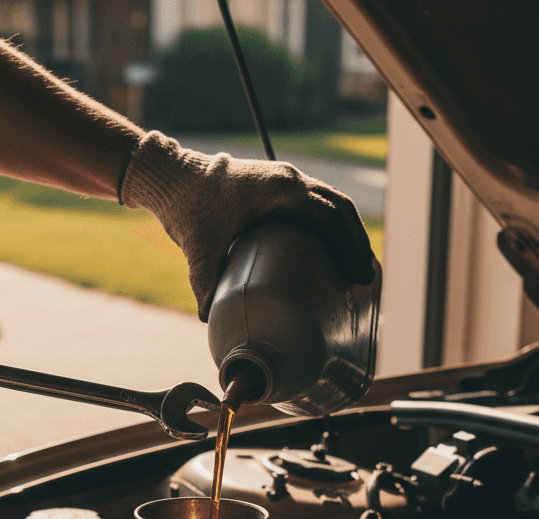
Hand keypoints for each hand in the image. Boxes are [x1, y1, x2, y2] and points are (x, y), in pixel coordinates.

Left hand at [120, 132, 375, 320]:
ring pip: (333, 203)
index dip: (349, 246)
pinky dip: (332, 223)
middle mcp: (290, 179)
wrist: (175, 178)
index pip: (330, 216)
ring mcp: (287, 178)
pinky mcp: (280, 183)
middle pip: (340, 209)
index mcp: (280, 190)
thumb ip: (204, 286)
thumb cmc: (189, 208)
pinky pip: (317, 201)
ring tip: (356, 266)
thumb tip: (209, 321)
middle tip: (363, 278)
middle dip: (356, 243)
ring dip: (348, 232)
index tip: (357, 274)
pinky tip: (335, 247)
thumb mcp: (199, 251)